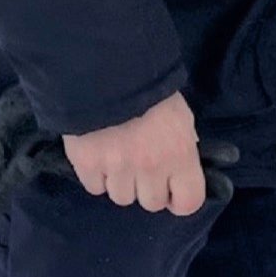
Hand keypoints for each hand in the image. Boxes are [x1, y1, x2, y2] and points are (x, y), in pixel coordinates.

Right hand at [62, 92, 205, 215]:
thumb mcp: (180, 117)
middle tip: (143, 166)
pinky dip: (98, 176)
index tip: (174, 191)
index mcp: (179, 155)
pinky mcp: (87, 167)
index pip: (189, 202)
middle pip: (151, 203)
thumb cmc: (152, 92)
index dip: (181, 200)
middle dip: (149, 188)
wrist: (108, 73)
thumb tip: (178, 168)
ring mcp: (117, 170)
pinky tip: (101, 155)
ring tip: (119, 156)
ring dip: (122, 182)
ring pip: (121, 197)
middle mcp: (150, 168)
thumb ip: (181, 146)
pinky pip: (95, 188)